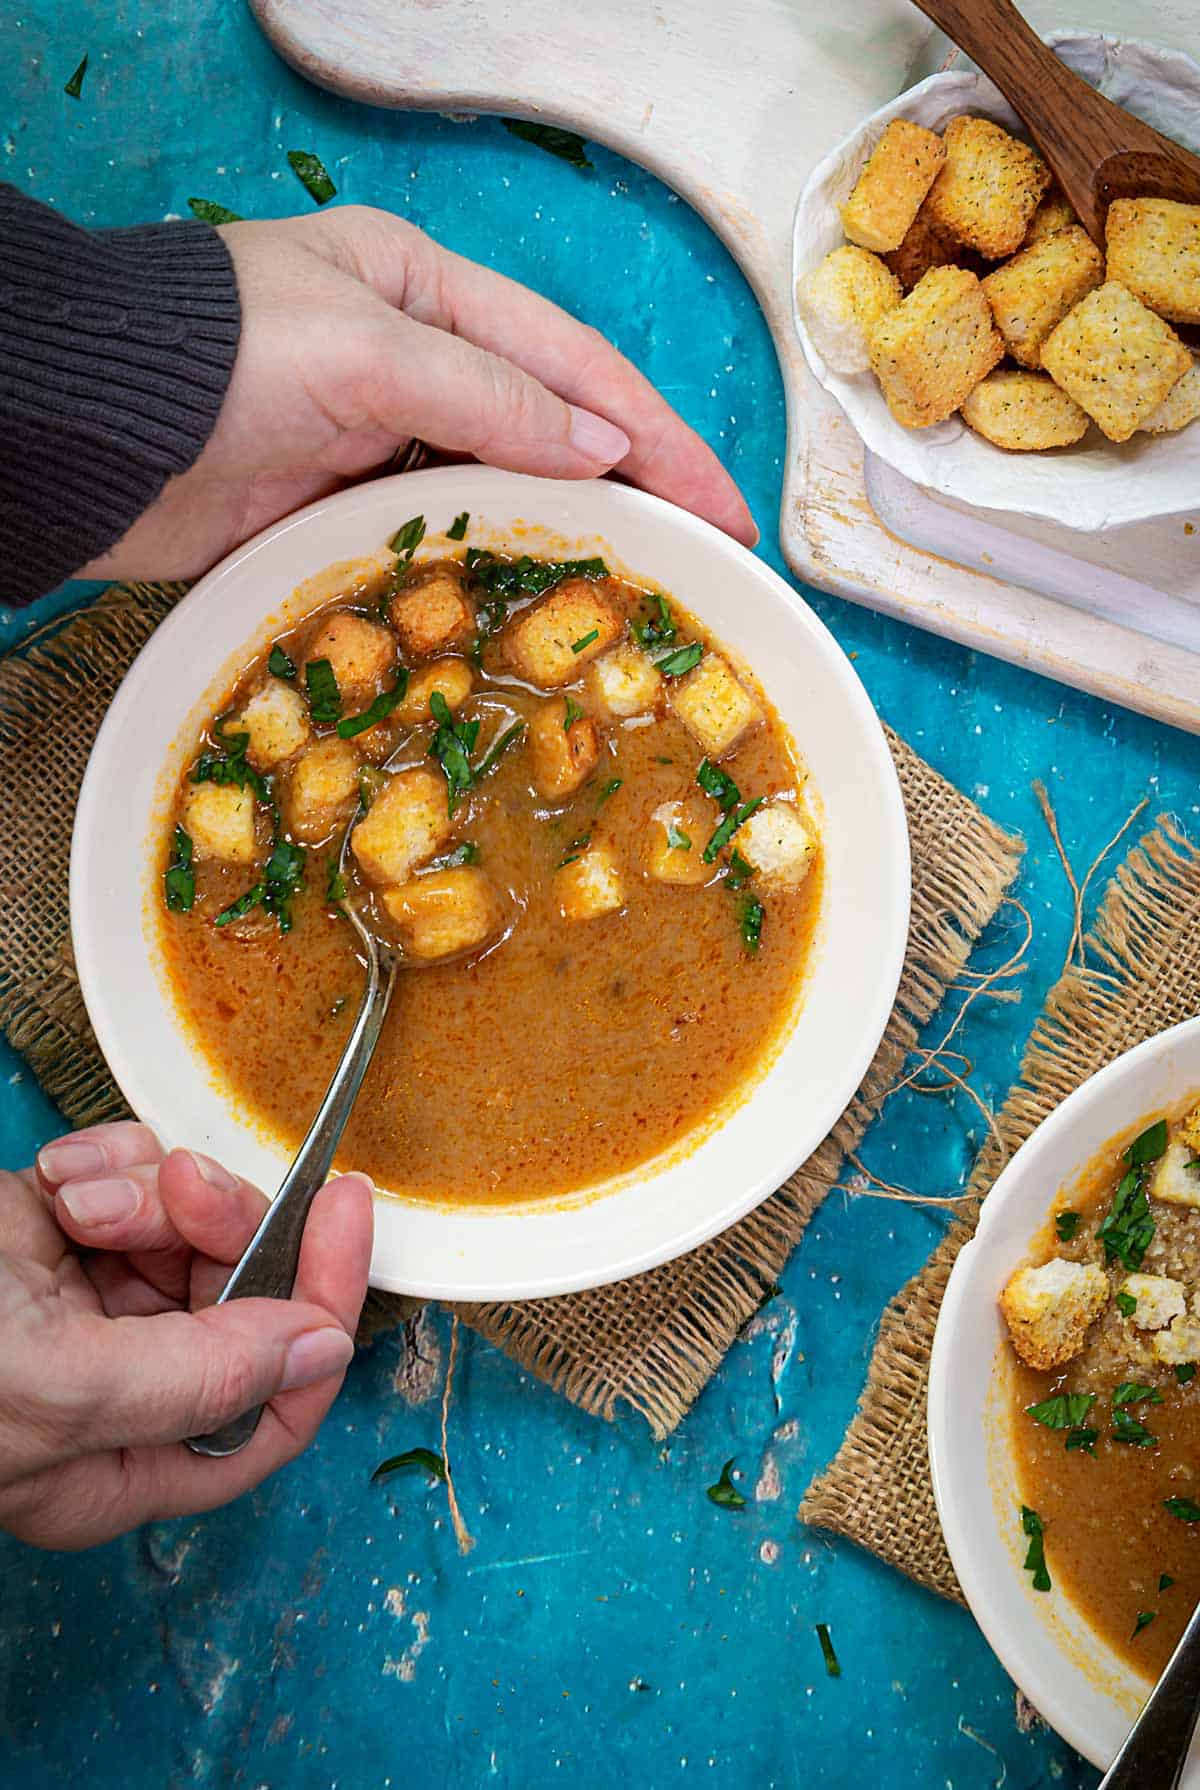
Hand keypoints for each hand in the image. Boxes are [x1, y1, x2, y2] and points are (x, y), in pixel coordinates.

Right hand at [0, 1122, 371, 1549]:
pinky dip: (103, 1165)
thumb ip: (199, 1377)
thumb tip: (319, 1350)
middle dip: (217, 1225)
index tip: (346, 1210)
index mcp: (130, 1456)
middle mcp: (119, 1382)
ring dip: (145, 1191)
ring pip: (185, 1223)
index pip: (279, 1395)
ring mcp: (83, 1301)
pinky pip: (128, 1180)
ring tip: (74, 1200)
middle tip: (178, 1191)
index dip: (324, 1303)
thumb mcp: (56, 1392)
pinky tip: (53, 1184)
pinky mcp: (49, 1234)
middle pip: (239, 1290)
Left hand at [83, 207, 756, 579]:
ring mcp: (377, 441)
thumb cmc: (213, 360)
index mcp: (425, 291)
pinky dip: (487, 575)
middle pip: (551, 432)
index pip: (575, 366)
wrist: (82, 433)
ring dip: (563, 542)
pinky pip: (437, 543)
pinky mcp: (337, 510)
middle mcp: (412, 361)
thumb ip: (490, 399)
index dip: (660, 438)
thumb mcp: (367, 353)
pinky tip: (533, 609)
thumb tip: (605, 446)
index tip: (725, 508)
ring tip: (639, 596)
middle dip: (631, 493)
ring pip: (500, 494)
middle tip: (705, 564)